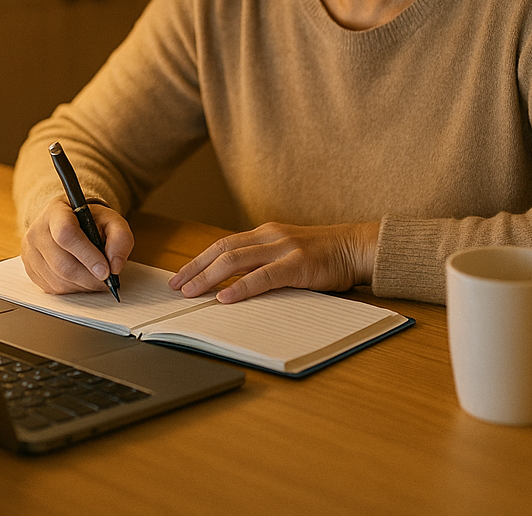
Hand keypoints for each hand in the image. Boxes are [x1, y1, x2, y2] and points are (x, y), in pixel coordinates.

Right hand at [21, 197, 133, 294]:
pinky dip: (73, 289)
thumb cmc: (89, 220)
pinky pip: (52, 288)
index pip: (66, 235)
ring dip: (83, 286)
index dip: (88, 256)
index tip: (106, 271)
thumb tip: (115, 266)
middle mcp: (37, 231)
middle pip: (62, 263)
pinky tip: (83, 280)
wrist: (69, 221)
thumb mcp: (110, 219)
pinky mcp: (30, 270)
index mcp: (56, 212)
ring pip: (58, 280)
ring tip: (97, 279)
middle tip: (108, 280)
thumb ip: (120, 237)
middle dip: (89, 277)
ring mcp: (30, 252)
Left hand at [168, 221, 379, 302]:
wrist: (356, 247)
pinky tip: (225, 297)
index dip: (198, 261)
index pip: (223, 245)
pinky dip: (241, 287)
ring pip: (236, 259)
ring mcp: (283, 248)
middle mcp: (270, 236)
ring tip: (191, 292)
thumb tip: (233, 285)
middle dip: (195, 268)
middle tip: (175, 287)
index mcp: (265, 234)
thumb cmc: (324, 256)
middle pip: (222, 249)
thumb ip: (264, 263)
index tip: (179, 277)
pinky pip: (264, 276)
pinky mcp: (298, 264)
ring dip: (209, 277)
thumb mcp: (288, 254)